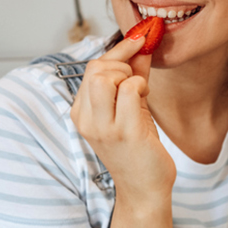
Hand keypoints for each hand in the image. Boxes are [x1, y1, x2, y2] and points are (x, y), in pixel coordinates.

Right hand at [70, 35, 174, 199]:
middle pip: (95, 69)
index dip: (118, 50)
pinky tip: (146, 100)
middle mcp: (87, 120)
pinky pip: (130, 91)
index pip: (92, 68)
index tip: (139, 39)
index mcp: (81, 113)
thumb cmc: (137, 148)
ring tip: (139, 91)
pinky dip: (141, 87)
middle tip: (137, 80)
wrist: (144, 188)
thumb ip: (133, 74)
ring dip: (128, 76)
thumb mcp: (130, 107)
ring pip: (106, 78)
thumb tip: (142, 42)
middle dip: (123, 65)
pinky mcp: (125, 133)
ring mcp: (104, 128)